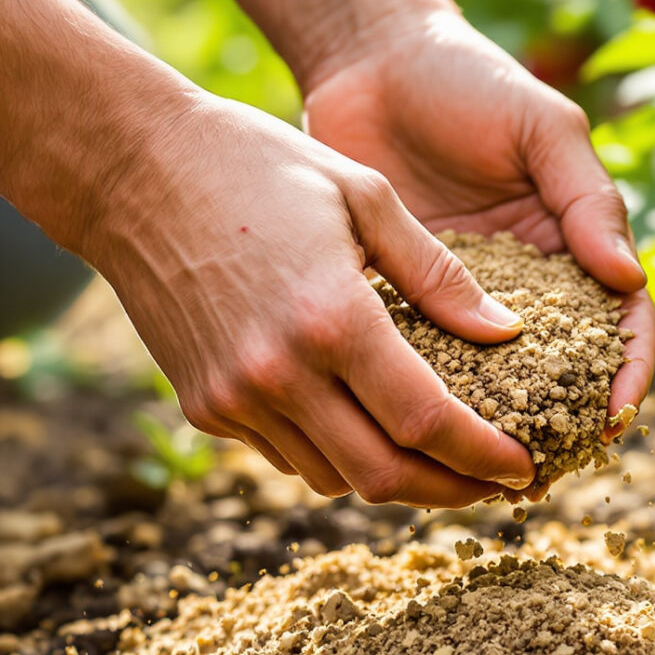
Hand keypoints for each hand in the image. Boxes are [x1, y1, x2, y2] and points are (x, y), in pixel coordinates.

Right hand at [82, 92, 541, 506]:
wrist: (131, 170)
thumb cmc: (258, 164)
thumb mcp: (365, 195)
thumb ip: (439, 275)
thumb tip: (508, 333)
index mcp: (332, 319)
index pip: (427, 423)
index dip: (484, 457)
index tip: (523, 466)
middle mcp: (279, 374)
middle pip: (383, 475)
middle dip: (450, 491)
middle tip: (495, 486)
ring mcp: (234, 397)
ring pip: (334, 477)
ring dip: (393, 476)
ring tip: (440, 457)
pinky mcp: (204, 406)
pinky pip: (287, 455)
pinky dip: (336, 453)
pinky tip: (364, 423)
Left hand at [303, 14, 654, 436]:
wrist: (369, 58)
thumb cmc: (469, 80)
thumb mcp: (541, 127)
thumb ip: (586, 198)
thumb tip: (629, 281)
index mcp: (571, 246)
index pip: (617, 324)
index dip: (623, 373)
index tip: (612, 416)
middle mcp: (522, 283)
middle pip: (556, 370)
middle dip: (555, 424)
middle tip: (540, 470)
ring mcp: (456, 296)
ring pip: (484, 380)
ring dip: (485, 425)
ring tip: (474, 470)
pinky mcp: (395, 298)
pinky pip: (412, 358)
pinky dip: (416, 395)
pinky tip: (406, 429)